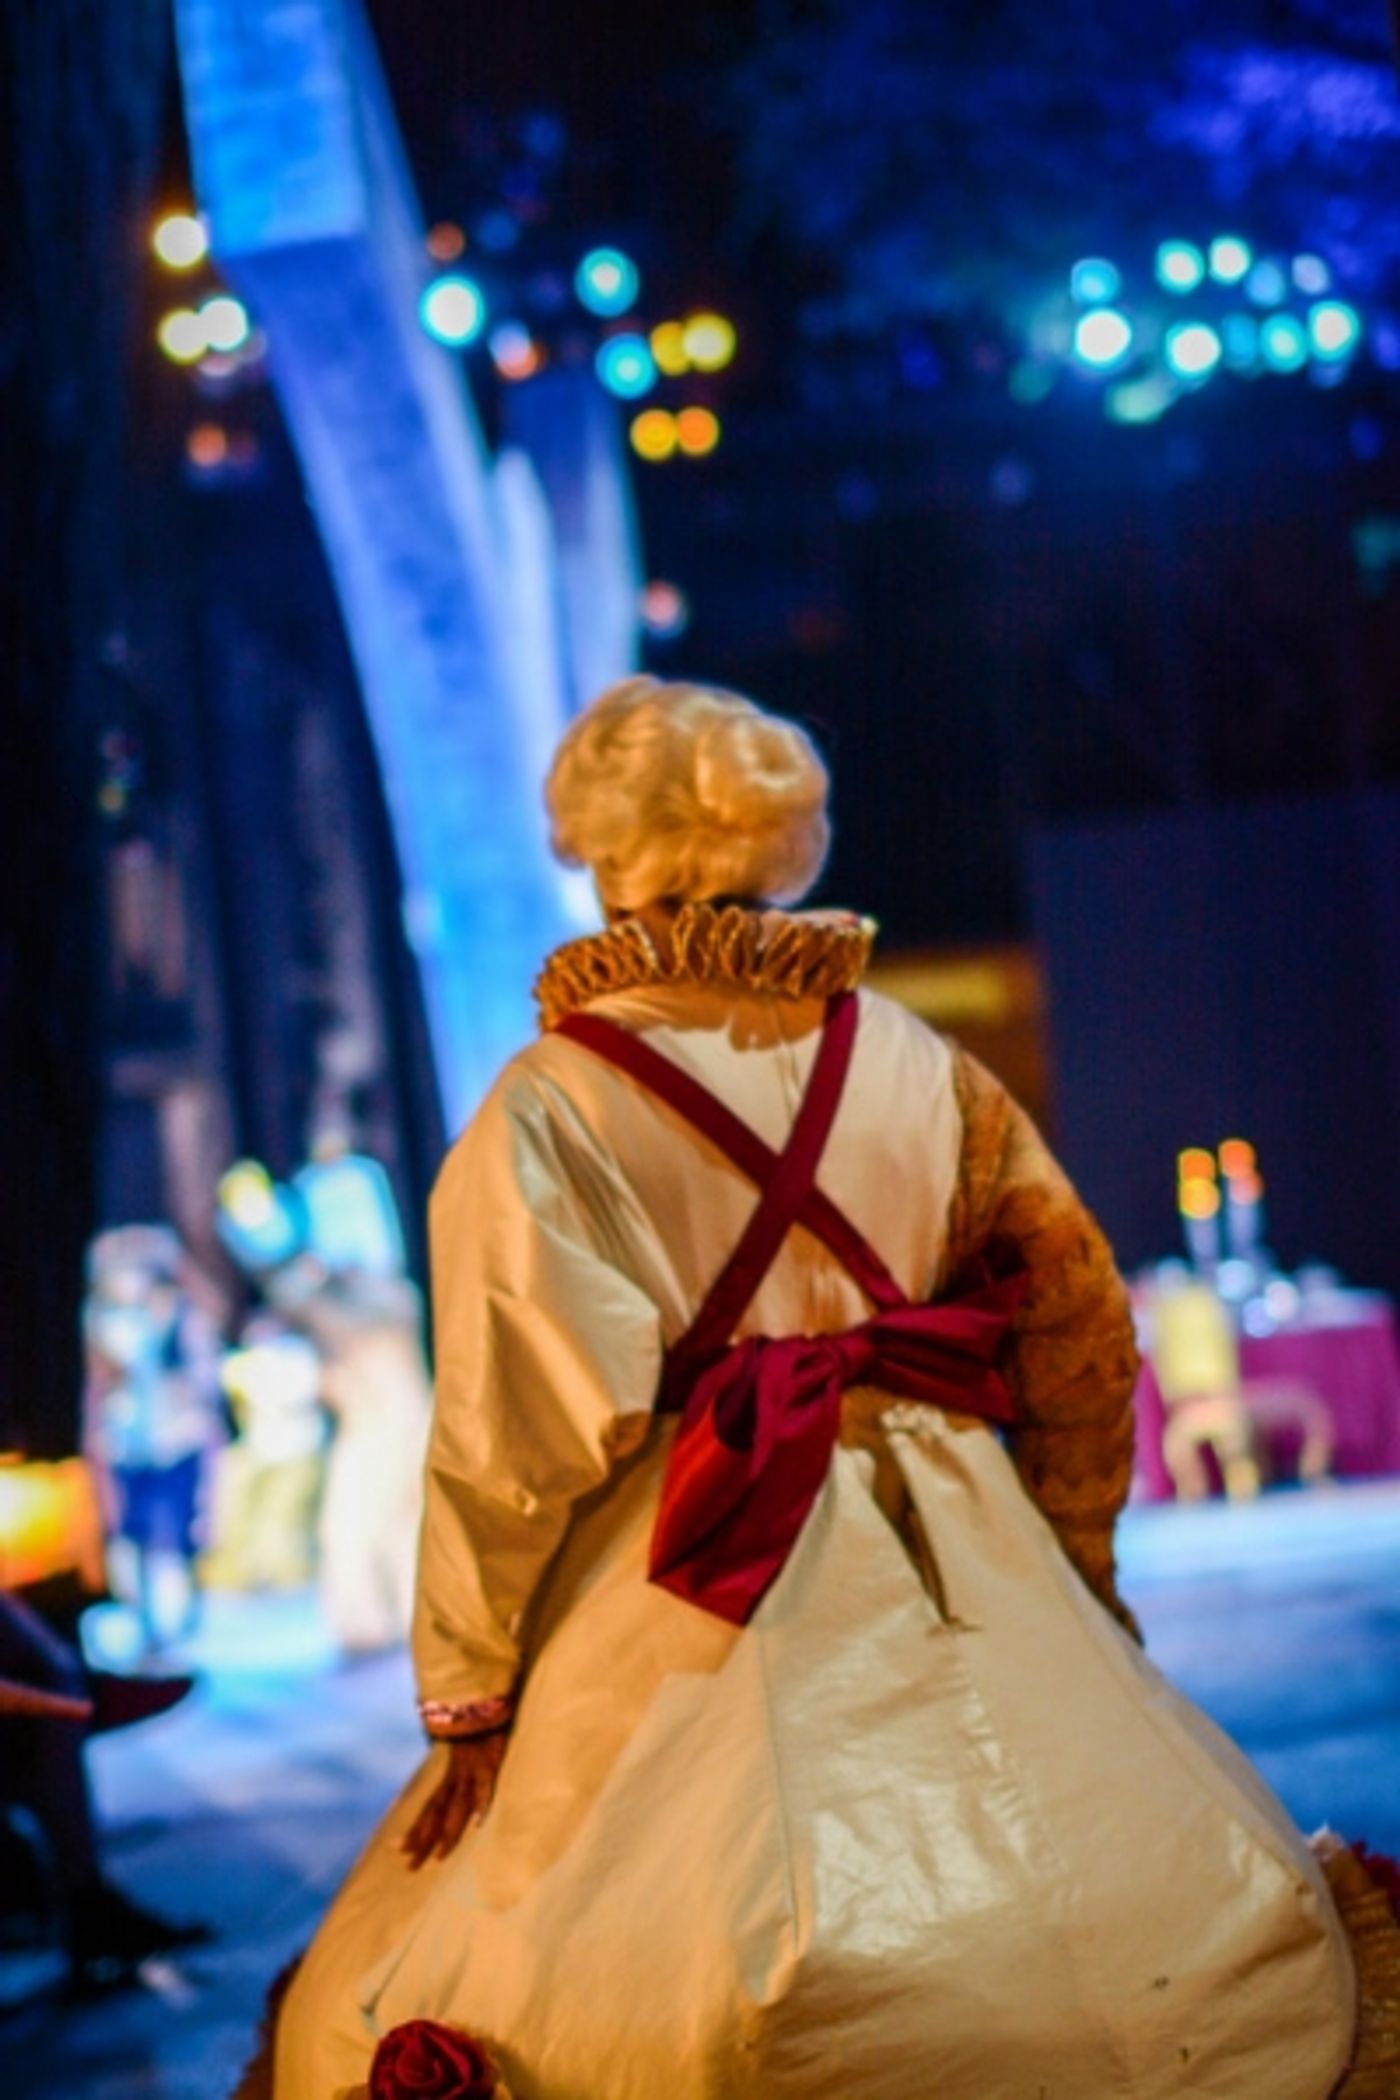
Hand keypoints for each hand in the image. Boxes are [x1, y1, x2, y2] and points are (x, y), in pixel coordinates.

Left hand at [401, 1730, 509, 1870]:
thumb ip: (459, 1767)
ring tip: (439, 1857)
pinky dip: (481, 1800)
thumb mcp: (467, 1749)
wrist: (485, 1700)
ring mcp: (471, 1769)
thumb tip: (451, 1779)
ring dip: (448, 1831)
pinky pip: (485, 1783)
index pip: (429, 1806)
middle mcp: (455, 1776)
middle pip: (436, 1812)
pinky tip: (479, 1821)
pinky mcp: (489, 1760)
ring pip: (457, 1805)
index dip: (416, 1828)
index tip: (398, 1850)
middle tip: (410, 1867)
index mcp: (450, 1775)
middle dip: (423, 1840)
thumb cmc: (479, 1724)